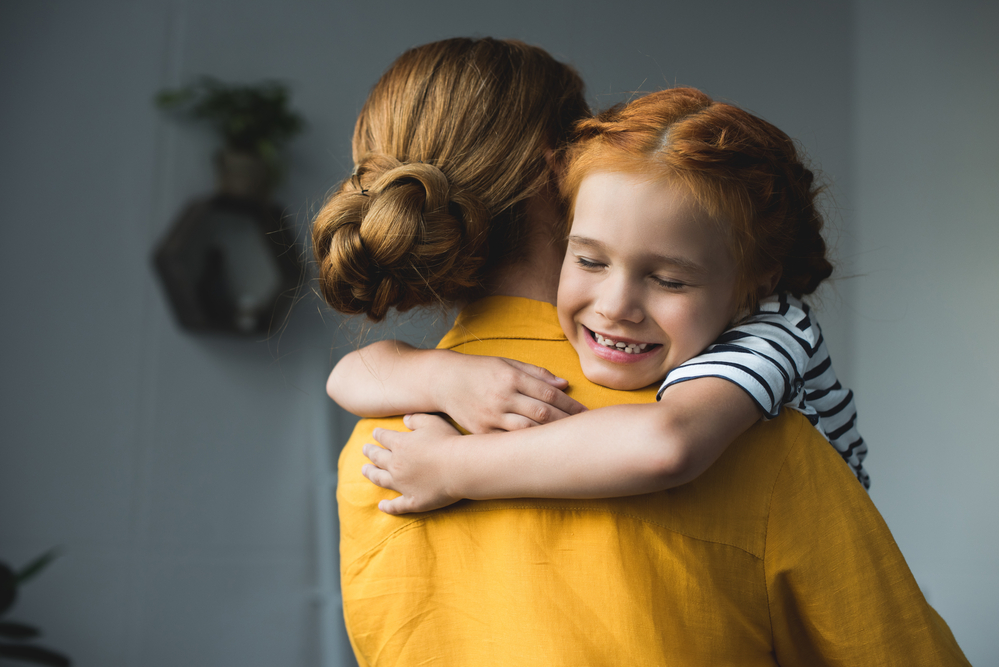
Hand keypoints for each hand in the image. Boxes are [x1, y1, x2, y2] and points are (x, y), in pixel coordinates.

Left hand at [362, 414, 463, 514]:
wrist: (461, 467)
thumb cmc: (448, 442)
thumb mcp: (432, 422)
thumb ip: (416, 419)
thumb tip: (404, 419)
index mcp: (400, 444)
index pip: (383, 437)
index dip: (378, 434)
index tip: (375, 433)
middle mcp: (396, 465)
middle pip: (377, 458)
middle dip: (370, 453)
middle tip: (364, 450)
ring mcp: (402, 485)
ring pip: (380, 479)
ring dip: (371, 474)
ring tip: (365, 471)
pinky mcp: (412, 501)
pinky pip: (395, 505)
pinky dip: (387, 506)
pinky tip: (381, 505)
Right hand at [436, 354, 586, 432]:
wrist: (443, 380)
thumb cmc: (479, 370)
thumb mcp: (506, 363)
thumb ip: (536, 373)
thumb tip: (564, 384)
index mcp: (512, 377)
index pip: (549, 394)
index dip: (570, 405)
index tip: (585, 413)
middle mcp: (503, 397)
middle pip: (542, 413)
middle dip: (567, 422)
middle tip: (584, 430)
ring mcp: (491, 415)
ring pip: (527, 430)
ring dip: (550, 436)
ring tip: (568, 441)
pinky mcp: (481, 431)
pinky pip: (508, 442)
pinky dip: (526, 446)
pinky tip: (541, 450)